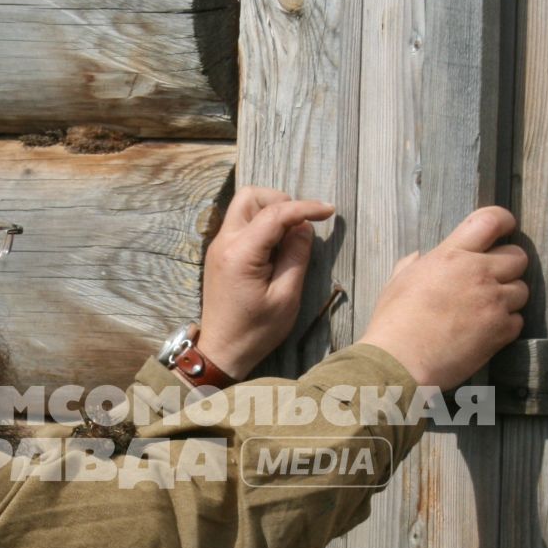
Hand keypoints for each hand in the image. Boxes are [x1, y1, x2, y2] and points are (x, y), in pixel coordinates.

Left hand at [199, 186, 334, 378]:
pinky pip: (241, 224)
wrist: (222, 350)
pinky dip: (261, 224)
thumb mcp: (286, 297)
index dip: (305, 207)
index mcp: (240, 253)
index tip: (329, 211)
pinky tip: (276, 246)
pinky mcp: (220, 253)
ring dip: (270, 211)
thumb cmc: (256, 330)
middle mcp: (224, 242)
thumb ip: (297, 256)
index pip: (275, 213)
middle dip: (281, 201)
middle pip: (250, 196)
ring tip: (290, 236)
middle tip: (302, 224)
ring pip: (244, 206)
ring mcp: (218, 246)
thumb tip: (304, 227)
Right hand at [356, 206, 528, 390]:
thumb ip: (415, 265)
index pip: (491, 220)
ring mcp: (492, 302)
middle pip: (518, 256)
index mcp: (451, 255)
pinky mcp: (500, 330)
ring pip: (522, 290)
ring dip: (508, 299)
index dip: (504, 220)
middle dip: (509, 266)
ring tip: (485, 311)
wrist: (400, 363)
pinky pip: (517, 321)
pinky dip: (506, 326)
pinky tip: (484, 332)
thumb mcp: (397, 282)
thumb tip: (419, 257)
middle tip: (493, 280)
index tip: (506, 227)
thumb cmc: (393, 324)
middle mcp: (477, 273)